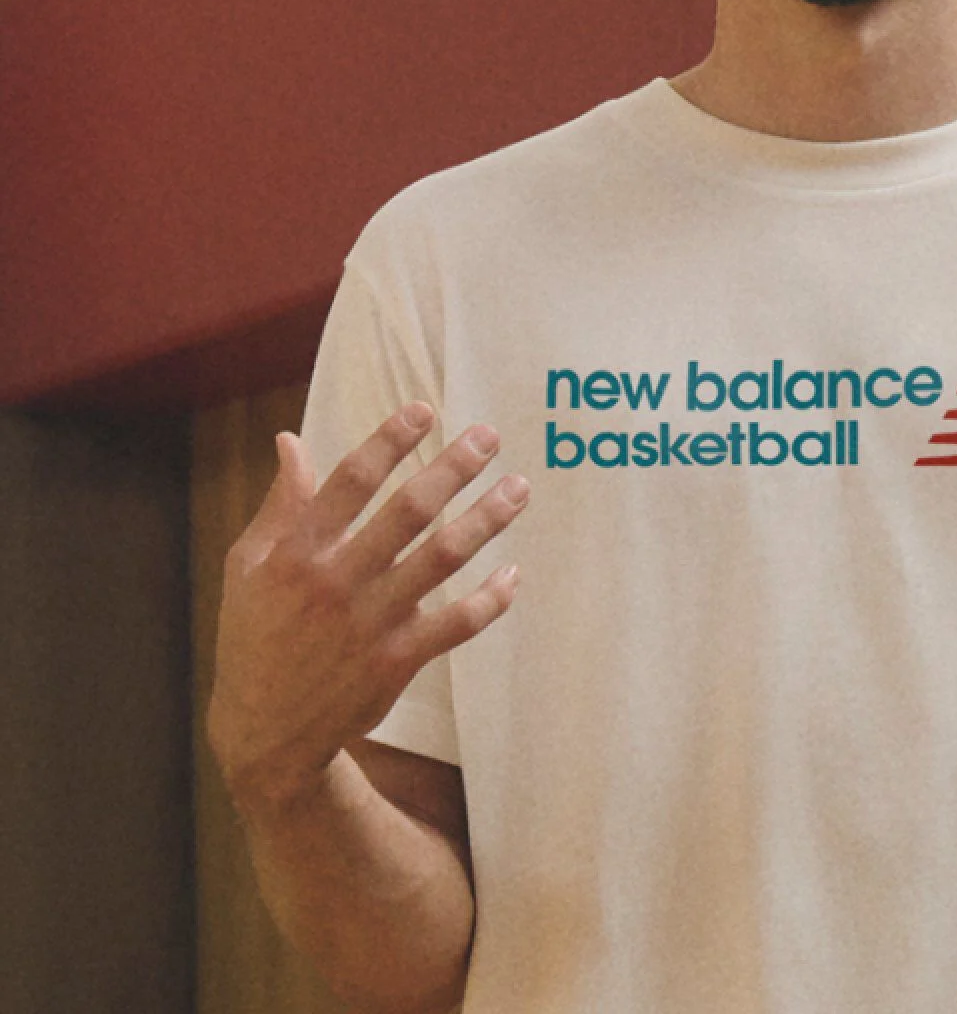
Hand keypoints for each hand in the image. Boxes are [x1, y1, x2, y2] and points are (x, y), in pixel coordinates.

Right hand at [206, 404, 527, 814]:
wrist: (266, 734)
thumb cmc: (256, 635)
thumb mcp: (247, 567)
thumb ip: (279, 504)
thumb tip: (290, 439)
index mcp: (298, 551)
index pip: (350, 482)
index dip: (388, 442)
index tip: (424, 410)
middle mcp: (338, 581)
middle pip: (407, 512)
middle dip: (452, 468)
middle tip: (489, 436)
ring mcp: (371, 622)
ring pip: (441, 559)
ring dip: (486, 520)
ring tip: (519, 487)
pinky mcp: (397, 661)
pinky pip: (456, 624)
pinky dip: (490, 599)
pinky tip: (513, 573)